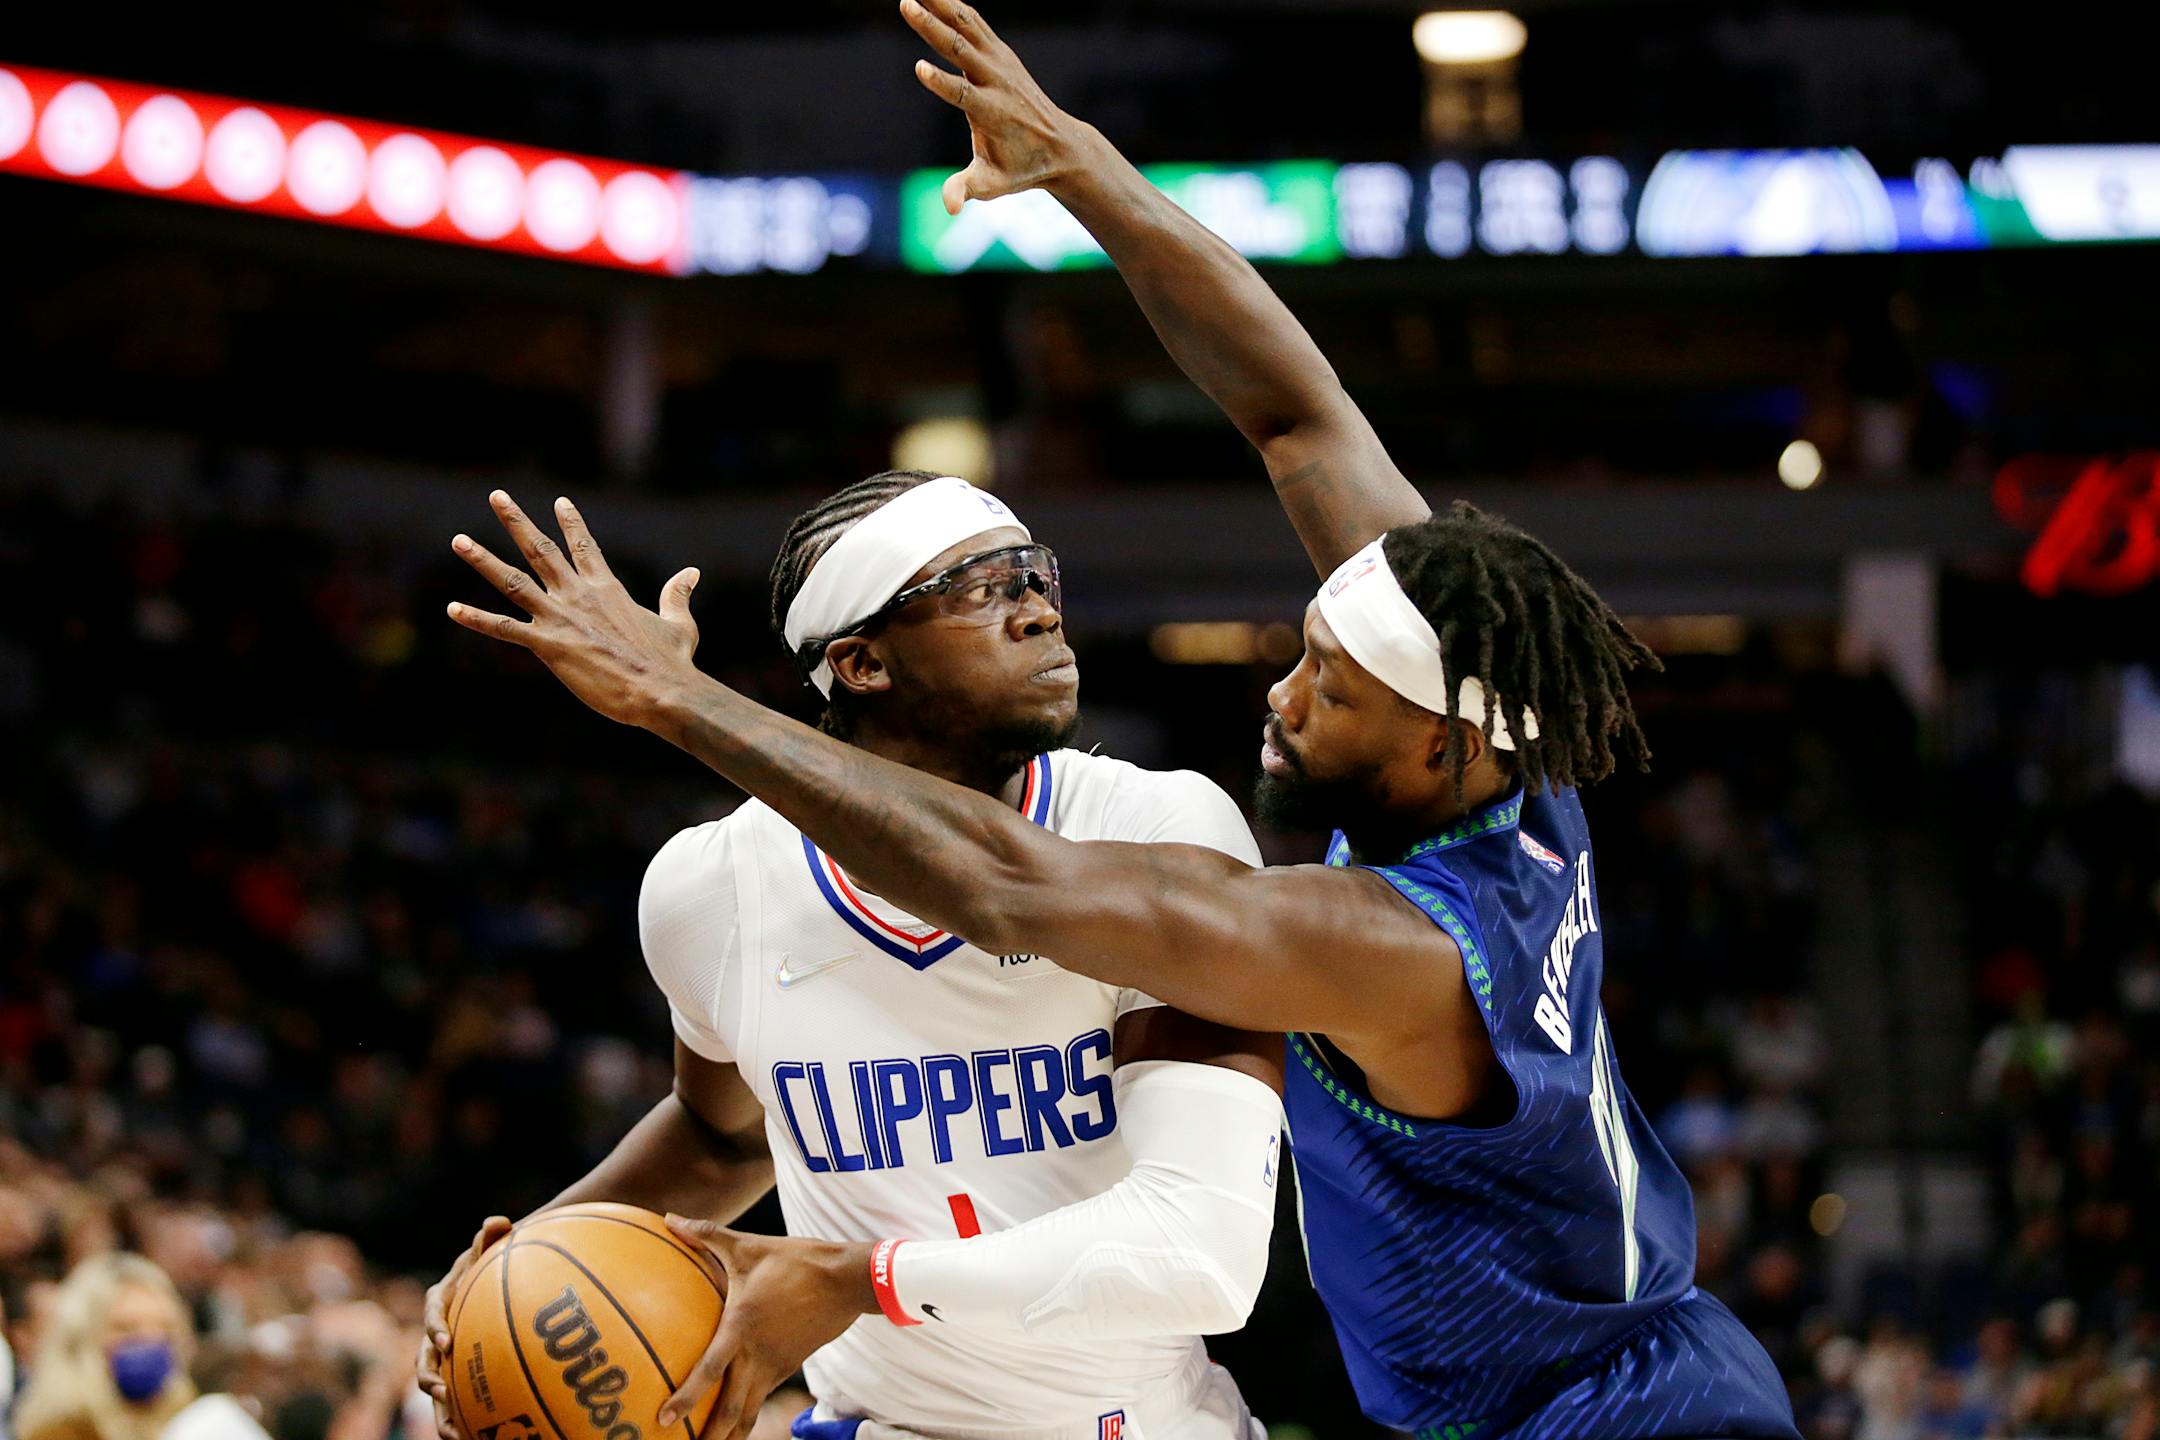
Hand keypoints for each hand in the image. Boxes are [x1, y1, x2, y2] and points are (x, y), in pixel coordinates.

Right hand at [415, 1215, 512, 1439]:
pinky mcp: (459, 1370)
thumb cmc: (494, 1259)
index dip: (434, 1325)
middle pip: (425, 1357)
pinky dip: (462, 1418)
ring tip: (451, 1435)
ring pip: (436, 1386)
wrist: (496, 1275)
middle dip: (429, 1377)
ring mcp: (446, 1353)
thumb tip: (497, 1221)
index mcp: (442, 1298)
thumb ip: (491, 1236)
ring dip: (440, 1411)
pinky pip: (458, 1397)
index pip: (432, 1311)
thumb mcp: (492, 1246)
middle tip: (439, 1392)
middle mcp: (437, 1329)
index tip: (445, 1340)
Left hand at [446, 492, 702, 731]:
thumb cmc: (672, 662)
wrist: (662, 690)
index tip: (560, 501)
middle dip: (516, 521)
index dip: (571, 523)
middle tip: (496, 496)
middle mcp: (579, 595)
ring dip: (483, 560)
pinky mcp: (549, 646)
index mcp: (607, 589)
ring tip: (459, 540)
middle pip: (540, 549)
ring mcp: (561, 618)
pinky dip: (477, 619)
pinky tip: (452, 608)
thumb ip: (677, 595)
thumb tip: (692, 572)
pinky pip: (505, 629)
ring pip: (513, 581)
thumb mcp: (679, 623)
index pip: (585, 546)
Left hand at [656, 1216, 874, 1439]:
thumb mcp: (748, 1246)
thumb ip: (705, 1235)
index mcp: (741, 1328)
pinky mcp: (789, 1365)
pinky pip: (762, 1396)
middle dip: (709, 1436)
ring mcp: (776, 1364)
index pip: (708, 1372)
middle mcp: (757, 1355)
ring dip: (730, 1434)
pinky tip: (736, 1419)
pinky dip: (747, 1414)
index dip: (685, 1398)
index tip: (664, 1418)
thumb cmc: (795, 1261)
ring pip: (749, 1411)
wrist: (846, 1279)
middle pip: (730, 1409)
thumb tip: (670, 1219)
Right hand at [901, 0, 1096, 214]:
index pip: (963, 94)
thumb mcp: (993, 185)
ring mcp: (1001, 63)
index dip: (941, 83)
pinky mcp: (1001, 53)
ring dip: (941, 4)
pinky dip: (955, 6)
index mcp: (992, 112)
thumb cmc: (1020, 169)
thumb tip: (950, 209)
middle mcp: (997, 82)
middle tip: (906, 4)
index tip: (918, 68)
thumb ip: (968, 191)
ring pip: (968, 26)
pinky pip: (975, 23)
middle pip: (961, 50)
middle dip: (933, 28)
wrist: (1060, 146)